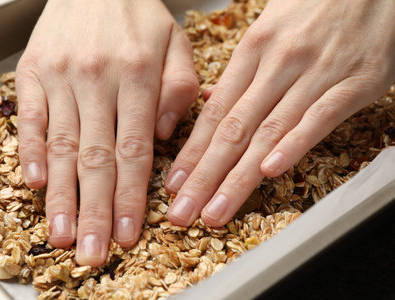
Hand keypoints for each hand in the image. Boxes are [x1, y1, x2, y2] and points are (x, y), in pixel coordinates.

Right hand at [16, 0, 197, 265]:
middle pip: (96, 157)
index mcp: (138, 74)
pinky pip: (32, 118)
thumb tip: (164, 136)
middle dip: (94, 210)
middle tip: (92, 251)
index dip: (130, 196)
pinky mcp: (34, 71)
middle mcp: (97, 79)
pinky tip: (37, 184)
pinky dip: (33, 152)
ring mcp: (61, 76)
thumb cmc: (137, 14)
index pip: (134, 149)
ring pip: (62, 145)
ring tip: (62, 234)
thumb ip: (179, 88)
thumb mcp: (175, 42)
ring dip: (62, 194)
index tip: (127, 233)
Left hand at [165, 0, 394, 226]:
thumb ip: (240, 73)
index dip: (192, 153)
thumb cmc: (313, 7)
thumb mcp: (268, 30)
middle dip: (204, 177)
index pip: (215, 113)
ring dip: (238, 177)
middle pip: (233, 130)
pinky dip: (293, 146)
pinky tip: (271, 172)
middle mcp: (277, 66)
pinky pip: (318, 118)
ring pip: (268, 132)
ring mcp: (314, 75)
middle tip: (183, 211)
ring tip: (216, 210)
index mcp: (253, 52)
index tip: (174, 184)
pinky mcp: (352, 83)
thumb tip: (211, 103)